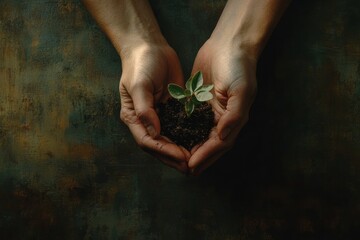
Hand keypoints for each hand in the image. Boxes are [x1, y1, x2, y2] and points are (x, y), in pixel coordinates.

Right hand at [119, 42, 189, 172]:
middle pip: (159, 145)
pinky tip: (200, 141)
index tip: (181, 156)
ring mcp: (159, 116)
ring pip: (170, 139)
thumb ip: (144, 110)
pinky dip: (188, 135)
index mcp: (133, 117)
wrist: (150, 47)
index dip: (164, 151)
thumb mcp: (139, 85)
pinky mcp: (171, 109)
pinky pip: (180, 126)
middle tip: (191, 165)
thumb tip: (154, 132)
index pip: (148, 141)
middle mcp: (146, 121)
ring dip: (182, 150)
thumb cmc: (140, 64)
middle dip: (174, 156)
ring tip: (196, 159)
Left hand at [188, 39, 256, 174]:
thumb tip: (223, 138)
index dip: (206, 156)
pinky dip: (183, 130)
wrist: (229, 43)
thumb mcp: (242, 90)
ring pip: (198, 135)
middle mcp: (222, 118)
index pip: (219, 144)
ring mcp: (209, 110)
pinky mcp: (198, 101)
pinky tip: (172, 137)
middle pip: (209, 144)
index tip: (191, 166)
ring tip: (176, 160)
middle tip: (183, 170)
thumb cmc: (238, 66)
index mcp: (233, 118)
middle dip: (197, 157)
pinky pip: (190, 120)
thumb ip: (234, 115)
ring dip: (189, 148)